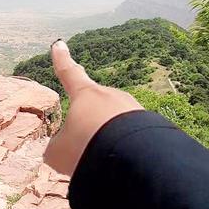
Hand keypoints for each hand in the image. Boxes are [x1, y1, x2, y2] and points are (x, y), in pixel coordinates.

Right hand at [43, 40, 143, 175]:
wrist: (129, 158)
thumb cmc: (86, 147)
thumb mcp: (59, 152)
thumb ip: (57, 148)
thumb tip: (61, 150)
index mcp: (85, 94)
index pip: (69, 73)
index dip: (62, 60)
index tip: (59, 45)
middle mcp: (110, 96)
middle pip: (95, 108)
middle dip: (90, 125)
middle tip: (86, 145)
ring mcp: (132, 109)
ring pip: (114, 127)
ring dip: (107, 143)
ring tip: (104, 161)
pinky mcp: (150, 126)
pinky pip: (131, 139)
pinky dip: (124, 151)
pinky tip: (122, 163)